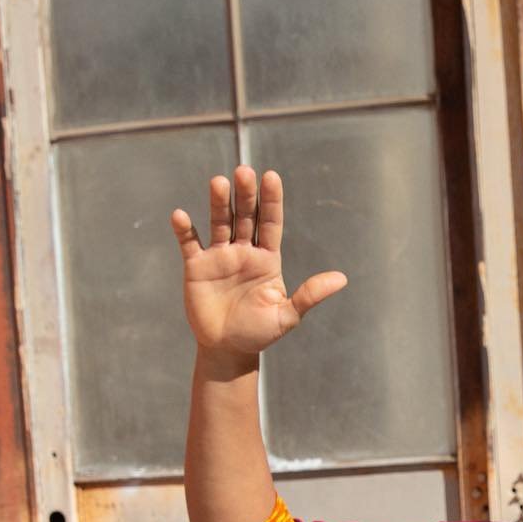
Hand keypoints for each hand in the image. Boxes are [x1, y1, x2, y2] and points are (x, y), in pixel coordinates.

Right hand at [169, 165, 346, 357]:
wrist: (228, 349)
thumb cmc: (259, 333)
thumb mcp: (287, 315)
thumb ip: (310, 295)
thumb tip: (342, 279)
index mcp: (268, 259)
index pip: (271, 223)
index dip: (271, 201)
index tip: (271, 177)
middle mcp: (244, 251)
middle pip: (245, 216)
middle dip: (245, 195)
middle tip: (244, 172)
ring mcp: (220, 256)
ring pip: (219, 223)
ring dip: (218, 203)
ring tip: (219, 182)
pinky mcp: (197, 266)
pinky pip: (190, 243)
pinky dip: (184, 230)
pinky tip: (180, 216)